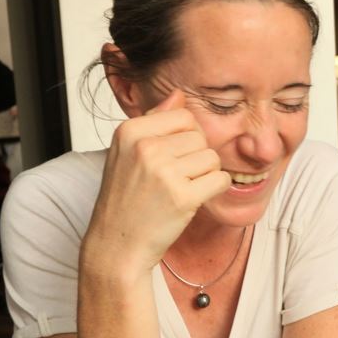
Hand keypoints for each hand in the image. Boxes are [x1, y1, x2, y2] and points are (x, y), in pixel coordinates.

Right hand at [84, 89, 230, 275]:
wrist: (117, 243)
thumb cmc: (126, 198)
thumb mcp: (128, 152)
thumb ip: (155, 120)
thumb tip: (179, 94)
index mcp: (129, 131)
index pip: (184, 117)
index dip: (186, 138)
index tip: (170, 158)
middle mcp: (145, 148)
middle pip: (201, 138)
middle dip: (196, 158)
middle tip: (174, 179)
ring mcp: (164, 172)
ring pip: (213, 158)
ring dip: (205, 176)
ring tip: (181, 189)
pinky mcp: (183, 197)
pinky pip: (221, 180)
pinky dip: (214, 191)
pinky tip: (193, 200)